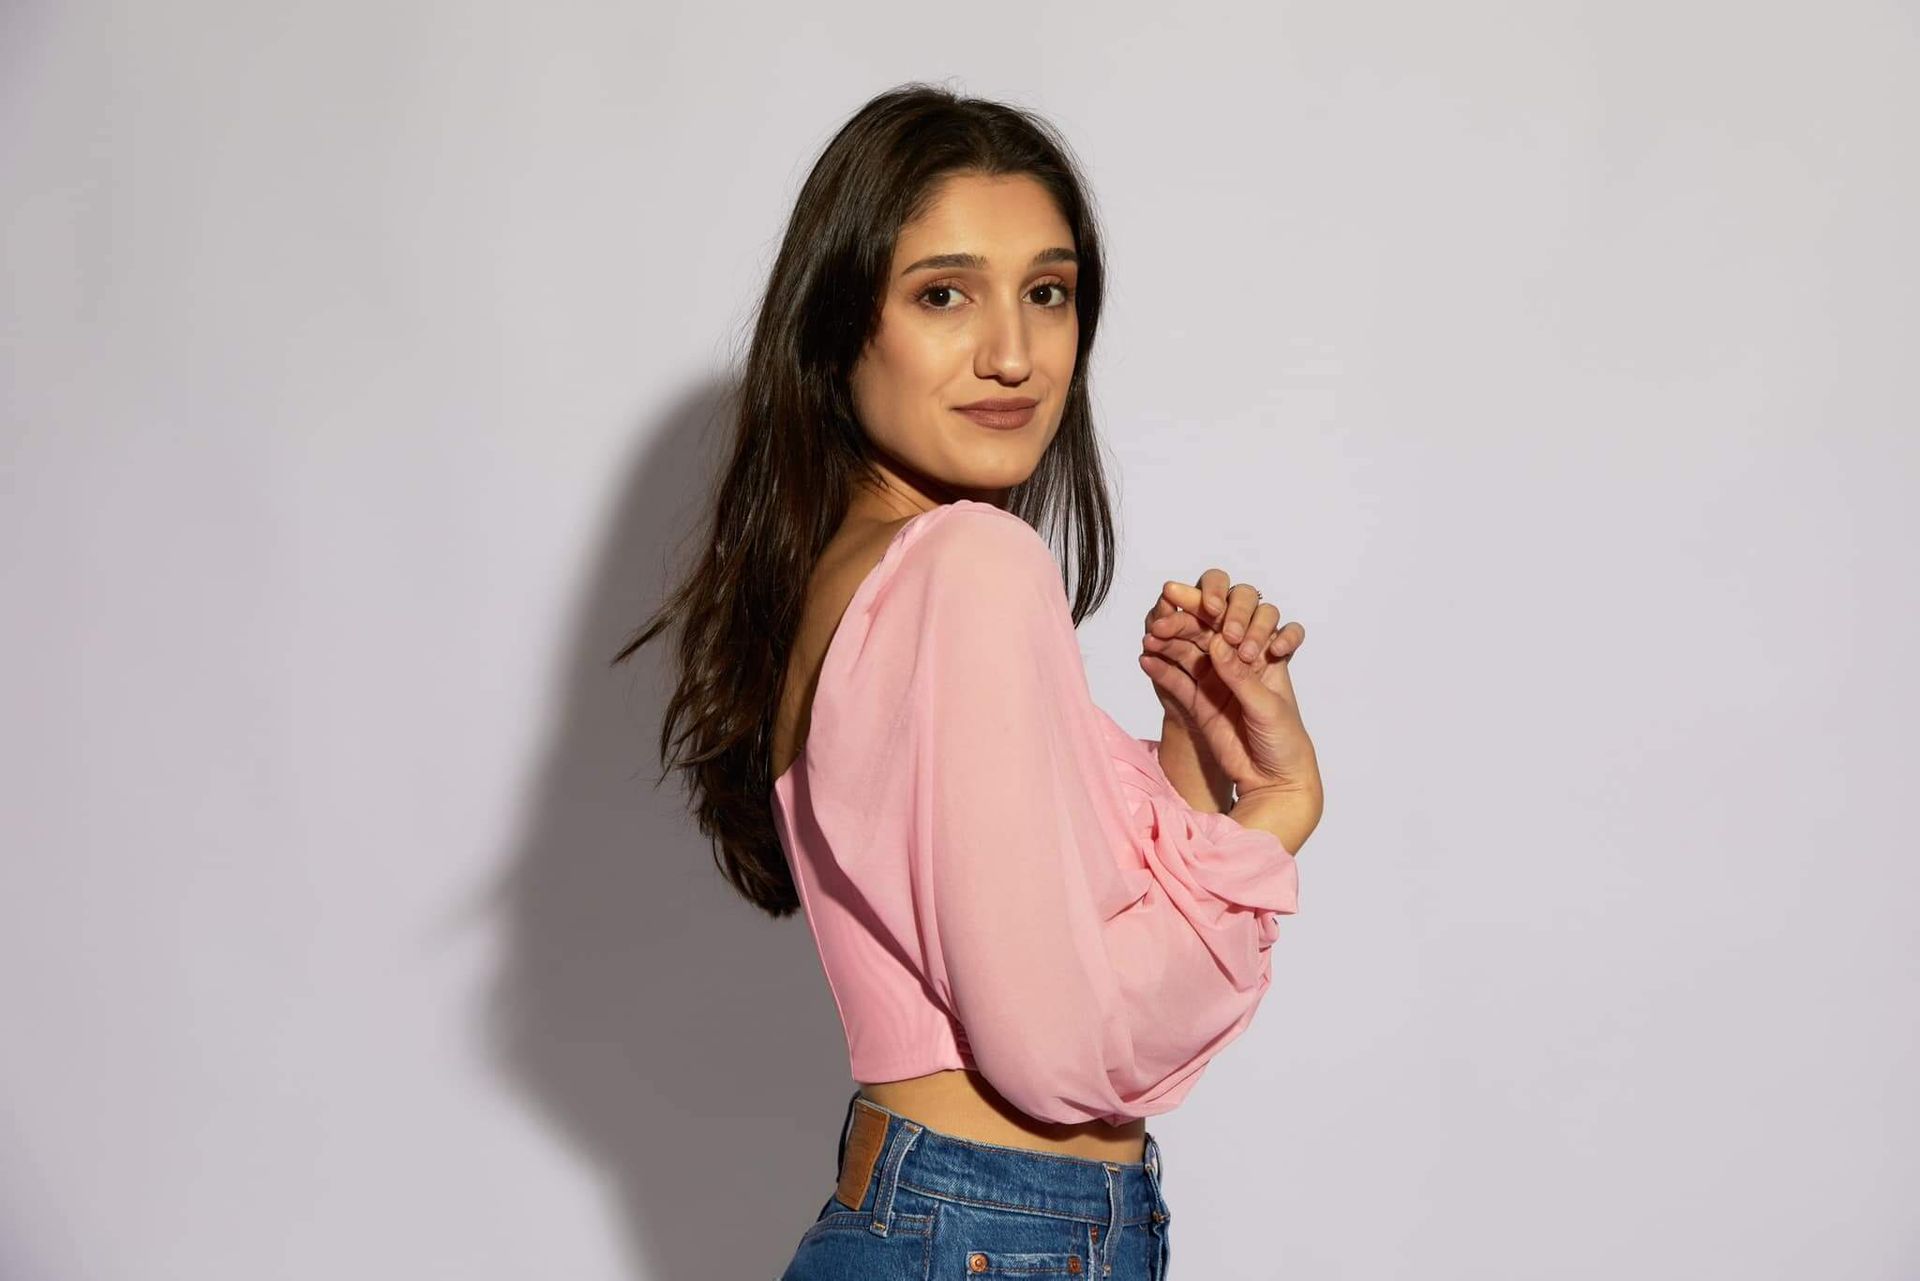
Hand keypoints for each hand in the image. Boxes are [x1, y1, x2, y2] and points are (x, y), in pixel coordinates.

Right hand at [1138, 568, 1318, 796]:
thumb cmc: (1284, 739)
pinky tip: (1146, 660)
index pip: (1238, 619)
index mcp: (1263, 651)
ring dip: (1168, 643)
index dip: (1221, 606)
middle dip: (1185, 622)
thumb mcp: (1266, 706)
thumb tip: (1216, 642)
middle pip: (1206, 631)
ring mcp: (1216, 680)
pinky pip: (1177, 681)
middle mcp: (1237, 660)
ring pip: (1187, 653)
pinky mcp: (1198, 701)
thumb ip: (1240, 676)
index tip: (1211, 610)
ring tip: (1149, 638)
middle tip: (1163, 621)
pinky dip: (1161, 671)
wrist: (1274, 780)